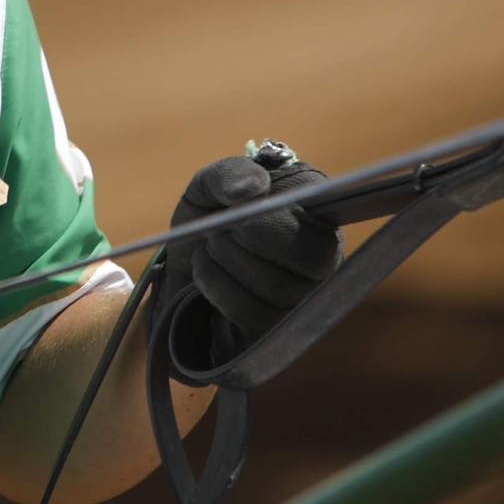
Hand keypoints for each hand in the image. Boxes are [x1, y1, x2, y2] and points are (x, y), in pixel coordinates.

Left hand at [165, 146, 341, 360]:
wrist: (179, 272)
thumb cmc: (206, 221)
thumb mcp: (205, 190)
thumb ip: (227, 174)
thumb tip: (254, 188)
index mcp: (313, 210)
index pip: (324, 208)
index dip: (278, 208)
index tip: (242, 206)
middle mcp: (323, 254)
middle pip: (312, 255)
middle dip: (250, 238)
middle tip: (218, 231)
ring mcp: (308, 297)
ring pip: (279, 286)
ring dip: (226, 262)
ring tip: (209, 250)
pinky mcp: (281, 329)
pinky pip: (257, 315)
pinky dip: (218, 289)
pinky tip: (207, 277)